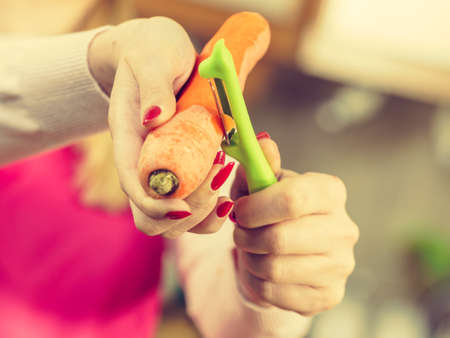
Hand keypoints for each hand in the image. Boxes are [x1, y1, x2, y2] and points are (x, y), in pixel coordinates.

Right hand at [88, 18, 233, 236]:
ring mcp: (166, 171)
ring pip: (178, 220)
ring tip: (225, 171)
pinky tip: (231, 179)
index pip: (133, 188)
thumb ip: (153, 85)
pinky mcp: (187, 170)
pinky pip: (199, 207)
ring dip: (206, 211)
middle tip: (218, 172)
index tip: (185, 206)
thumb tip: (154, 118)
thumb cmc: (153, 51)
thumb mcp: (152, 58)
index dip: (155, 205)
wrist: (160, 54)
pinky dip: (217, 206)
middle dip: (188, 210)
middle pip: (152, 218)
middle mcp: (144, 165)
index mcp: (128, 142)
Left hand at [231, 136, 358, 315]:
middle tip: (240, 232)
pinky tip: (261, 270)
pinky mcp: (329, 295)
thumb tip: (262, 143)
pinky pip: (275, 294)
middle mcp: (344, 229)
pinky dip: (256, 282)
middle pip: (279, 239)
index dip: (255, 207)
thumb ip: (259, 164)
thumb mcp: (261, 184)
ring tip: (250, 249)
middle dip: (246, 237)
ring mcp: (341, 266)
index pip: (293, 199)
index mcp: (330, 192)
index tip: (238, 211)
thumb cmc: (271, 209)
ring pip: (273, 269)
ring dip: (249, 259)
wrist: (289, 249)